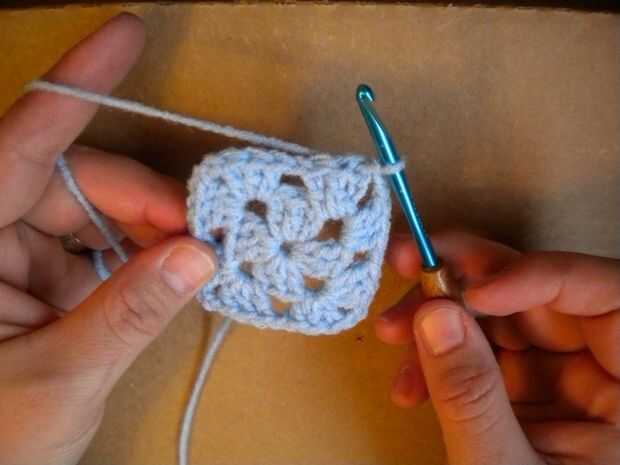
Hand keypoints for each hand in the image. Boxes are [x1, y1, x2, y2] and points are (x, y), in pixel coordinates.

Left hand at [0, 14, 215, 464]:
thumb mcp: (60, 379)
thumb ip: (129, 312)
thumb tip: (199, 254)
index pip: (19, 144)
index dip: (77, 85)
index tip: (127, 33)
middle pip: (71, 181)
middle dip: (142, 200)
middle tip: (202, 230)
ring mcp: (12, 254)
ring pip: (91, 211)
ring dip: (147, 228)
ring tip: (193, 255)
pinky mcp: (40, 275)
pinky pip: (98, 243)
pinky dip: (139, 253)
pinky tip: (168, 269)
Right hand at [376, 230, 619, 464]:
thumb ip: (473, 397)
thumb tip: (433, 314)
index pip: (607, 294)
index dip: (536, 275)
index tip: (469, 291)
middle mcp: (612, 376)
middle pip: (542, 297)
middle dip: (466, 281)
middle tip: (406, 265)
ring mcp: (570, 388)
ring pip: (504, 322)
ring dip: (441, 320)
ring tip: (390, 332)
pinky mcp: (533, 401)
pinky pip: (486, 360)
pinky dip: (442, 362)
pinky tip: (408, 385)